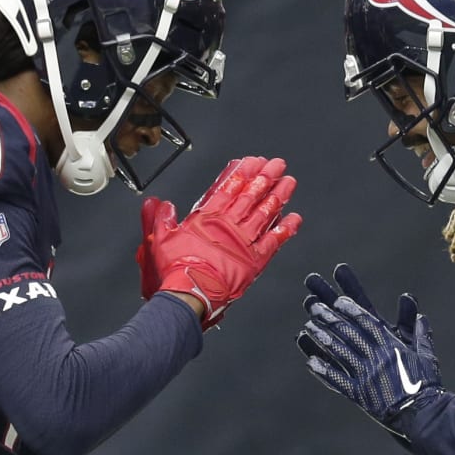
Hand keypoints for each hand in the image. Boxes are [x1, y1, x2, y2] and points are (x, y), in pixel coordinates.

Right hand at [137, 156, 301, 329]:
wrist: (191, 293)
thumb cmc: (176, 270)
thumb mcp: (160, 240)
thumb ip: (161, 219)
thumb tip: (162, 205)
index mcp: (208, 218)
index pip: (229, 188)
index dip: (243, 173)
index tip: (253, 161)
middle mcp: (229, 225)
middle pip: (251, 195)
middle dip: (265, 177)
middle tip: (277, 164)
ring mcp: (244, 242)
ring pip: (265, 212)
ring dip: (278, 196)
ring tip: (289, 182)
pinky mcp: (255, 260)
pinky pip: (274, 241)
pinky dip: (286, 229)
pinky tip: (294, 218)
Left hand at [297, 264, 441, 435]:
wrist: (423, 415)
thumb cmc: (427, 386)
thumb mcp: (427, 358)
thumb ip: (422, 337)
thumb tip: (421, 318)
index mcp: (391, 347)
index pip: (367, 322)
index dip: (351, 310)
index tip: (337, 300)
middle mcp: (376, 358)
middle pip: (348, 333)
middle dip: (330, 318)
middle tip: (314, 306)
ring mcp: (365, 376)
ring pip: (339, 352)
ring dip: (322, 337)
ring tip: (308, 326)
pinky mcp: (359, 395)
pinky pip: (338, 380)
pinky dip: (323, 370)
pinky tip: (310, 361)